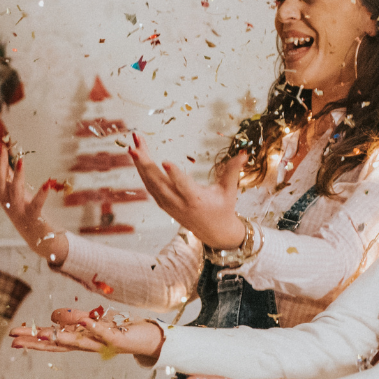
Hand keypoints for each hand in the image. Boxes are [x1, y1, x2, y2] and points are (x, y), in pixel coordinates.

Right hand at [0, 140, 68, 264]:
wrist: (37, 238)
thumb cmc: (27, 211)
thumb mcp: (15, 191)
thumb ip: (8, 176)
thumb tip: (0, 158)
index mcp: (3, 194)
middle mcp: (7, 202)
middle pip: (1, 181)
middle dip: (0, 164)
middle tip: (0, 147)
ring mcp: (19, 210)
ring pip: (15, 191)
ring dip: (18, 176)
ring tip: (21, 161)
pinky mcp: (33, 217)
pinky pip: (37, 204)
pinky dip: (42, 194)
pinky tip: (47, 183)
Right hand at [8, 308, 163, 358]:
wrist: (147, 338)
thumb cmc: (118, 328)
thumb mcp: (92, 320)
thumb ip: (73, 319)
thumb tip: (52, 317)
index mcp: (79, 339)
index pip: (52, 340)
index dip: (33, 339)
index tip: (13, 338)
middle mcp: (87, 345)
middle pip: (58, 344)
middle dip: (37, 342)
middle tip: (16, 341)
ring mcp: (102, 344)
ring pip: (79, 342)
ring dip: (61, 338)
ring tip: (43, 334)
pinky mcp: (118, 339)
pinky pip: (104, 333)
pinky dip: (93, 328)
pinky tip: (83, 322)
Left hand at [129, 134, 247, 251]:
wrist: (214, 233)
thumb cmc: (223, 208)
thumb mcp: (230, 190)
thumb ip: (233, 170)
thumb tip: (244, 153)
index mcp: (196, 200)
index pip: (184, 186)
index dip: (174, 175)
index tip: (164, 162)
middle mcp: (179, 203)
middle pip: (158, 183)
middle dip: (145, 164)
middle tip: (135, 146)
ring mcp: (168, 205)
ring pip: (150, 184)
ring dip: (140, 164)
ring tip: (134, 144)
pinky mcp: (163, 204)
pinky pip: (149, 187)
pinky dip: (142, 172)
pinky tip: (138, 156)